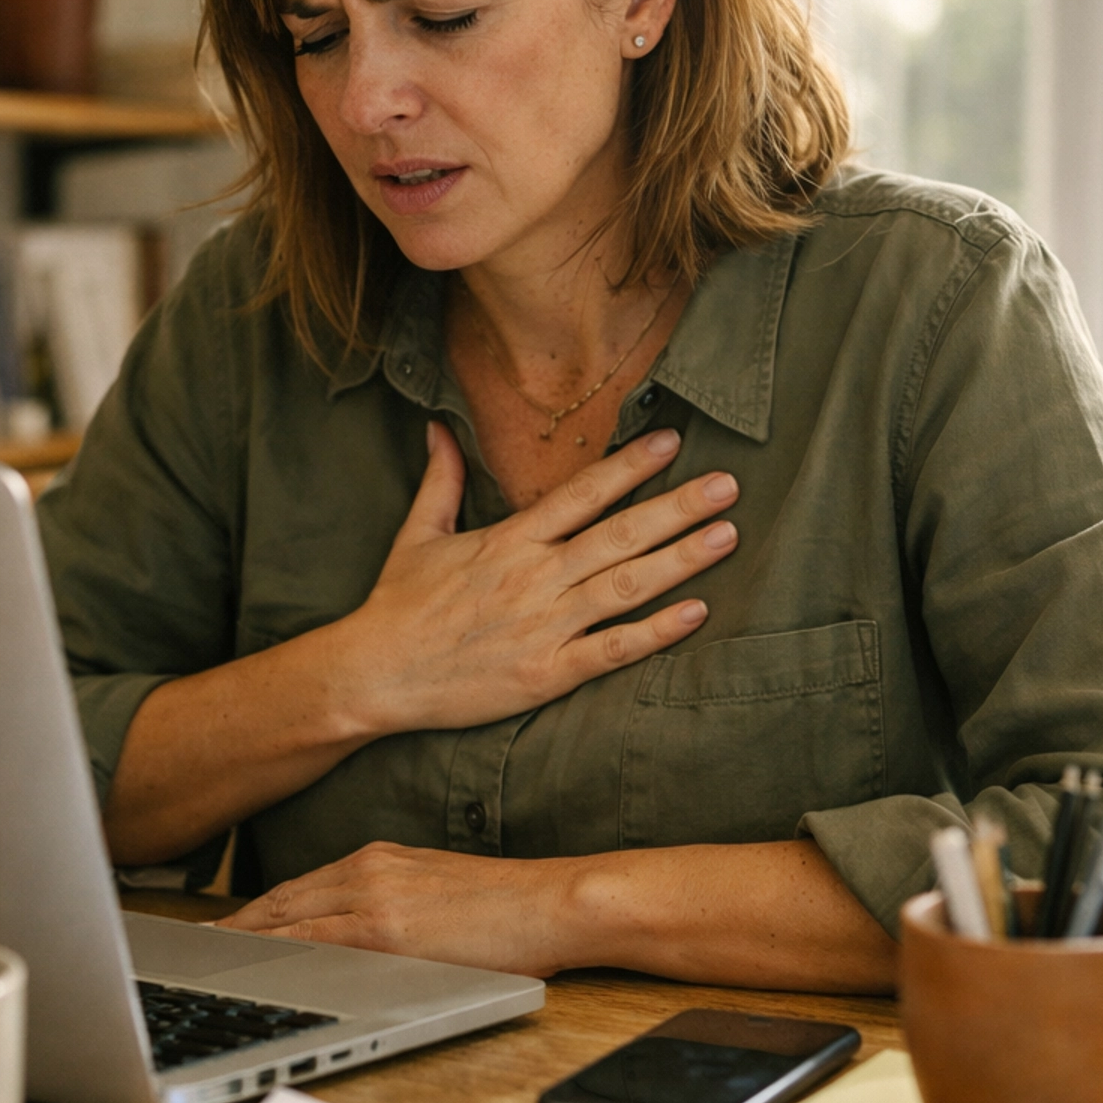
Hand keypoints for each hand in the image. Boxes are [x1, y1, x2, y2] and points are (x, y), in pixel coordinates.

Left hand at [218, 843, 583, 975]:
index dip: (256, 912)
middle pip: (281, 901)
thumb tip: (363, 938)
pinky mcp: (386, 926)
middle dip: (233, 927)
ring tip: (202, 961)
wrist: (555, 902)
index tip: (224, 930)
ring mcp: (374, 895)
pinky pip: (311, 942)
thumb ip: (395, 906)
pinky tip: (246, 969)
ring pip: (285, 919)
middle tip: (192, 948)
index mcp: (380, 859)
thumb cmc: (512, 910)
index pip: (300, 889)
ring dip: (239, 941)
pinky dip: (270, 954)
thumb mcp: (439, 896)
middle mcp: (368, 869)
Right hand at [336, 423, 737, 737]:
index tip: (671, 442)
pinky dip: (655, 632)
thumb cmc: (396, 607)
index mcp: (508, 540)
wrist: (374, 675)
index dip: (629, 466)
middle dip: (678, 507)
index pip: (580, 493)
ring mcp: (543, 626)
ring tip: (727, 535)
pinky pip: (611, 650)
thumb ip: (441, 480)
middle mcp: (533, 577)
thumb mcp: (417, 535)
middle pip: (619, 534)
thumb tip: (439, 427)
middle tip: (728, 485)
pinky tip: (696, 612)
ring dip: (681, 560)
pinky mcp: (546, 673)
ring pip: (625, 586)